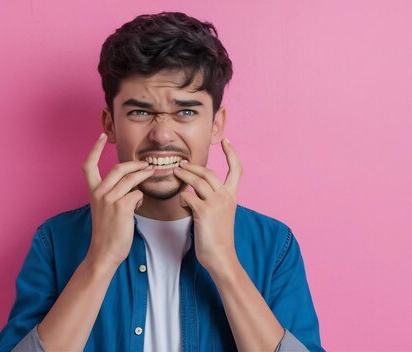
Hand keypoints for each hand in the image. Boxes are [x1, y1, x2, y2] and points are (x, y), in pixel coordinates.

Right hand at [82, 133, 154, 267]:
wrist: (105, 252)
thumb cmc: (108, 231)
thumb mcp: (105, 208)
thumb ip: (114, 193)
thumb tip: (134, 184)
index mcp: (93, 192)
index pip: (88, 165)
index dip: (94, 149)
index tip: (100, 136)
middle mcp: (99, 193)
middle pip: (118, 168)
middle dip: (135, 164)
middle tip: (147, 164)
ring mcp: (109, 200)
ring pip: (131, 179)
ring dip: (144, 176)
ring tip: (151, 174)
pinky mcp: (122, 208)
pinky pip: (137, 194)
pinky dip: (141, 196)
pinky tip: (139, 203)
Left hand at [172, 138, 241, 271]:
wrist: (221, 257)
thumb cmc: (217, 238)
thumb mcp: (220, 215)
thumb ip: (211, 200)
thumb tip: (193, 192)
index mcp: (232, 196)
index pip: (236, 169)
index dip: (232, 153)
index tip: (227, 141)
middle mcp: (226, 197)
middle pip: (209, 172)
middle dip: (193, 166)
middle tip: (181, 164)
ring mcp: (216, 203)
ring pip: (197, 180)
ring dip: (184, 175)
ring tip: (175, 173)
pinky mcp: (204, 212)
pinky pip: (187, 196)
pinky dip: (182, 198)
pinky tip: (181, 204)